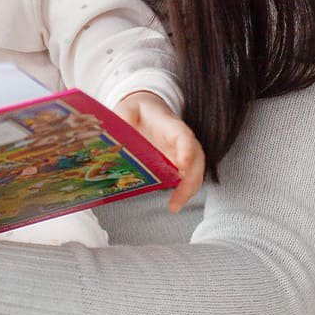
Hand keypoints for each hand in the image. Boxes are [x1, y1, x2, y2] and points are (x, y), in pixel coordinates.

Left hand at [116, 91, 206, 212]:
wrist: (146, 110)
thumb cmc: (138, 110)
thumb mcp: (127, 108)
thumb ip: (123, 117)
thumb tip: (118, 131)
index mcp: (170, 124)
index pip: (183, 136)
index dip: (186, 149)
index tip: (183, 163)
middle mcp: (180, 140)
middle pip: (196, 158)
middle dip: (191, 179)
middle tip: (179, 199)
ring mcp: (180, 152)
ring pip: (194, 170)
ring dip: (188, 189)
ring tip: (176, 206)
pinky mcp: (175, 163)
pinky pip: (185, 177)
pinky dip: (183, 190)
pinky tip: (175, 203)